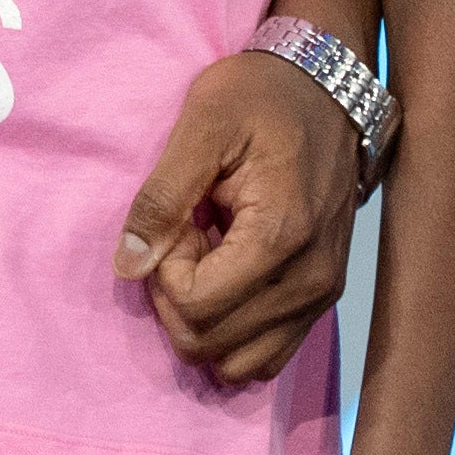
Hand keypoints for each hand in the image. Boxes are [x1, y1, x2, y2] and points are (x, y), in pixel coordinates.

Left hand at [114, 50, 362, 386]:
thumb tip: (126, 266)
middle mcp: (310, 282)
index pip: (196, 307)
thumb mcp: (200, 126)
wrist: (328, 91)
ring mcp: (321, 297)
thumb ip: (161, 197)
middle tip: (188, 234)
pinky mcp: (321, 299)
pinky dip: (233, 329)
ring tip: (207, 255)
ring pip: (240, 362)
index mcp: (281, 238)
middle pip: (212, 344)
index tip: (180, 220)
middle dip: (178, 297)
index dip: (165, 270)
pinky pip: (267, 354)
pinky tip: (226, 273)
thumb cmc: (261, 98)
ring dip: (204, 319)